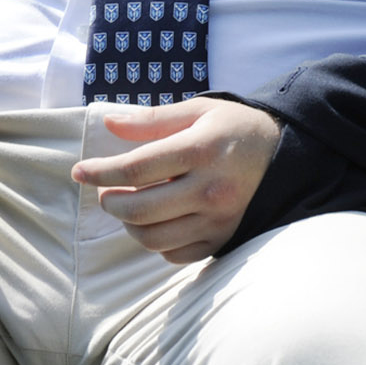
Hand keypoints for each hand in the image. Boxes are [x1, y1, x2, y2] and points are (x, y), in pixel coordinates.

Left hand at [71, 98, 279, 263]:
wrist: (285, 155)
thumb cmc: (234, 128)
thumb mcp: (198, 110)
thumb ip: (152, 120)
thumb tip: (110, 124)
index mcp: (200, 150)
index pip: (135, 168)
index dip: (100, 171)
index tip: (79, 171)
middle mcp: (209, 189)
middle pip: (139, 209)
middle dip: (110, 202)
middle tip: (104, 192)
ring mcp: (218, 219)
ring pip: (153, 238)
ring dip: (129, 224)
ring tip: (127, 206)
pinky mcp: (223, 240)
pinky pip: (175, 254)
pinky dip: (156, 242)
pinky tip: (156, 221)